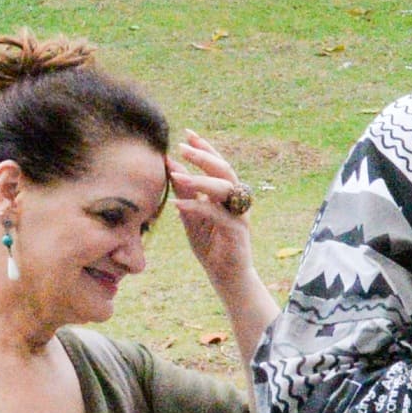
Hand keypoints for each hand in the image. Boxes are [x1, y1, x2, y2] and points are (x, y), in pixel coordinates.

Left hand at [167, 134, 259, 288]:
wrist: (228, 278)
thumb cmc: (212, 248)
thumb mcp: (192, 217)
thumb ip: (185, 193)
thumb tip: (172, 167)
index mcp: (227, 196)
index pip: (218, 165)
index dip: (205, 148)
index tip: (188, 134)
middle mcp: (237, 202)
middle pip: (225, 171)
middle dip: (204, 157)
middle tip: (182, 148)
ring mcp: (240, 216)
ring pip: (226, 189)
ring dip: (201, 180)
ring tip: (177, 175)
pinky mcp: (237, 233)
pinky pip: (217, 215)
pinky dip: (197, 207)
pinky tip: (178, 204)